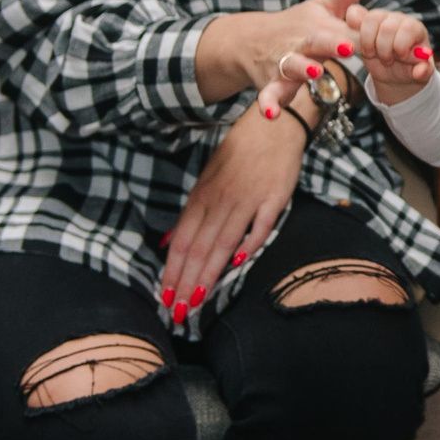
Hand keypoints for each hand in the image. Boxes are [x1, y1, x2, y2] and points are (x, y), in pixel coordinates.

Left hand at [160, 99, 306, 326]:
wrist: (273, 125)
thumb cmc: (238, 155)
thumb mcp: (206, 181)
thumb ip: (189, 216)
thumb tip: (164, 244)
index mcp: (201, 198)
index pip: (182, 242)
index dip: (172, 272)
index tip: (165, 299)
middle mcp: (220, 200)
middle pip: (198, 248)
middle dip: (186, 284)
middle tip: (178, 314)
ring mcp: (248, 199)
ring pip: (223, 243)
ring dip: (208, 275)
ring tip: (197, 302)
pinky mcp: (274, 197)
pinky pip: (260, 226)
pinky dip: (249, 245)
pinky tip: (238, 264)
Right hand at [276, 1, 435, 108]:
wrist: (252, 41)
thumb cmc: (299, 24)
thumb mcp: (326, 4)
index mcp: (322, 27)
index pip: (351, 34)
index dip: (373, 39)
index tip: (396, 45)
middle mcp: (303, 44)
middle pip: (318, 43)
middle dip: (333, 45)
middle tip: (350, 48)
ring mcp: (285, 63)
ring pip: (291, 66)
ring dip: (301, 69)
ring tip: (313, 72)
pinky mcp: (271, 83)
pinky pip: (269, 94)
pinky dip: (269, 103)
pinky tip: (272, 114)